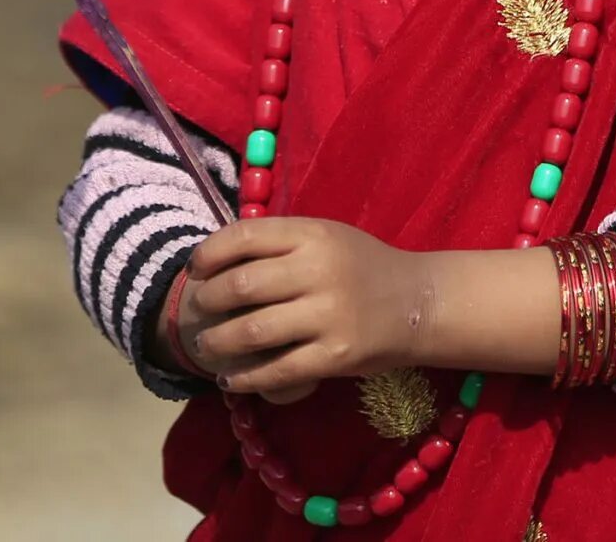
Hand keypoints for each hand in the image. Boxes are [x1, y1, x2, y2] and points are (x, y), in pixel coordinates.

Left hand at [174, 217, 433, 404]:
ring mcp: (328, 316)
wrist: (419, 303)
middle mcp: (319, 271)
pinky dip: (246, 379)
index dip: (210, 254)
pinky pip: (278, 371)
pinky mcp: (336, 357)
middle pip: (241, 286)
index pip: (245, 236)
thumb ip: (279, 243)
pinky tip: (231, 380)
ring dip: (218, 342)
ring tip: (206, 347)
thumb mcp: (325, 237)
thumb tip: (216, 258)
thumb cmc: (362, 267)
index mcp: (312, 235)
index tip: (195, 270)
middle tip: (198, 311)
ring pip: (252, 332)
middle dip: (208, 301)